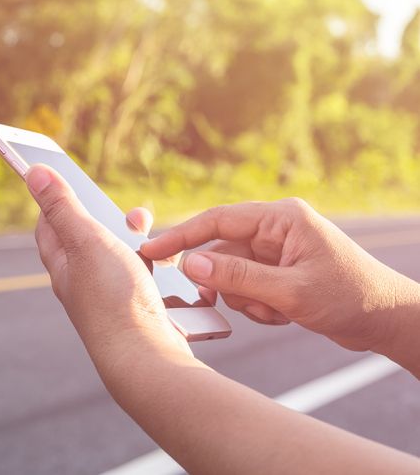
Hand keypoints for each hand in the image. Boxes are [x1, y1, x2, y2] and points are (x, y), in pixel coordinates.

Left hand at [24, 164, 191, 377]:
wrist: (147, 356)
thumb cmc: (113, 298)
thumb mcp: (86, 241)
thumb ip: (63, 206)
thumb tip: (33, 173)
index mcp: (62, 264)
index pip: (49, 225)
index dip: (55, 200)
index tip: (64, 180)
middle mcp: (81, 281)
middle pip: (90, 238)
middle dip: (111, 219)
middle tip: (132, 216)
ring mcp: (110, 296)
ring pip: (123, 257)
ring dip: (139, 242)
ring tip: (152, 240)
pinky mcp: (137, 308)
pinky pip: (146, 277)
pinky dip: (157, 266)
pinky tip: (168, 267)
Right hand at [140, 198, 413, 352]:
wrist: (387, 321)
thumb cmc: (350, 297)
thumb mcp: (289, 291)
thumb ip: (237, 277)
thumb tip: (191, 265)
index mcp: (281, 218)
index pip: (218, 220)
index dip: (181, 236)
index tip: (151, 250)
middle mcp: (275, 229)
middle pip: (222, 253)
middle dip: (228, 284)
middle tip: (244, 303)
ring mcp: (276, 251)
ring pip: (232, 275)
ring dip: (246, 300)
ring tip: (277, 311)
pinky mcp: (277, 271)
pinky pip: (246, 288)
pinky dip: (256, 306)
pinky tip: (284, 314)